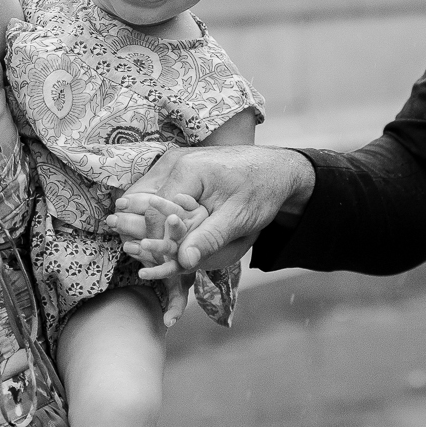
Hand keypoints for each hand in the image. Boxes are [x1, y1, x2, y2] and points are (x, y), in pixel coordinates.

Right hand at [107, 146, 314, 275]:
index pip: (155, 213)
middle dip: (149, 233)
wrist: (279, 169)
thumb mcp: (236, 218)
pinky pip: (163, 195)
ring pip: (151, 200)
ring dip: (155, 224)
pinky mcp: (181, 169)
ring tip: (162, 249)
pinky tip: (173, 233)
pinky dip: (164, 215)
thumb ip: (208, 239)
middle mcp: (174, 162)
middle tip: (155, 258)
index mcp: (185, 170)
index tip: (162, 265)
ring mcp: (176, 163)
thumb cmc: (262, 190)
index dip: (156, 242)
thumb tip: (183, 263)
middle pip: (146, 205)